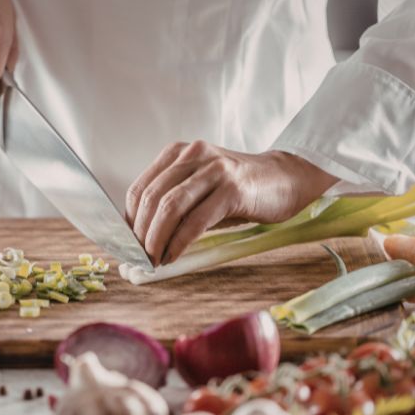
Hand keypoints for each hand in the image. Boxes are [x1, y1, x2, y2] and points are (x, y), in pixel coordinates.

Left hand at [125, 141, 338, 264]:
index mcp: (178, 154)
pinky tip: (174, 255)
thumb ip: (173, 207)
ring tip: (153, 260)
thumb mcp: (200, 190)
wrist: (286, 179)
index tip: (128, 245)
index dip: (130, 220)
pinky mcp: (233, 188)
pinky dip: (180, 241)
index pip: (140, 188)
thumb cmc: (238, 190)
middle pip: (152, 197)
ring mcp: (214, 169)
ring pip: (170, 206)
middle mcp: (193, 155)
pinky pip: (196, 219)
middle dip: (140, 233)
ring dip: (157, 239)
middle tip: (138, 258)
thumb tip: (142, 240)